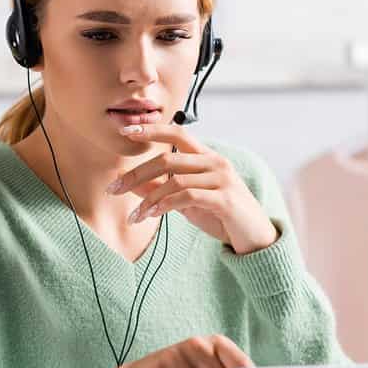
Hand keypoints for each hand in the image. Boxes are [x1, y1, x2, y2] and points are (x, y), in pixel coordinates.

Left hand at [108, 122, 278, 253]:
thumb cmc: (221, 216)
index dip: (151, 129)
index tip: (126, 131)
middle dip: (136, 173)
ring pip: (174, 179)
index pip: (177, 132)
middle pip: (168, 158)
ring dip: (148, 199)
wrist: (255, 238)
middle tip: (113, 189)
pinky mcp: (225, 199)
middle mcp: (216, 162)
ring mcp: (222, 179)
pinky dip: (165, 205)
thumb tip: (129, 182)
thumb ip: (161, 189)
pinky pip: (187, 196)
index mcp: (207, 157)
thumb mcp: (186, 201)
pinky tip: (151, 215)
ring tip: (134, 215)